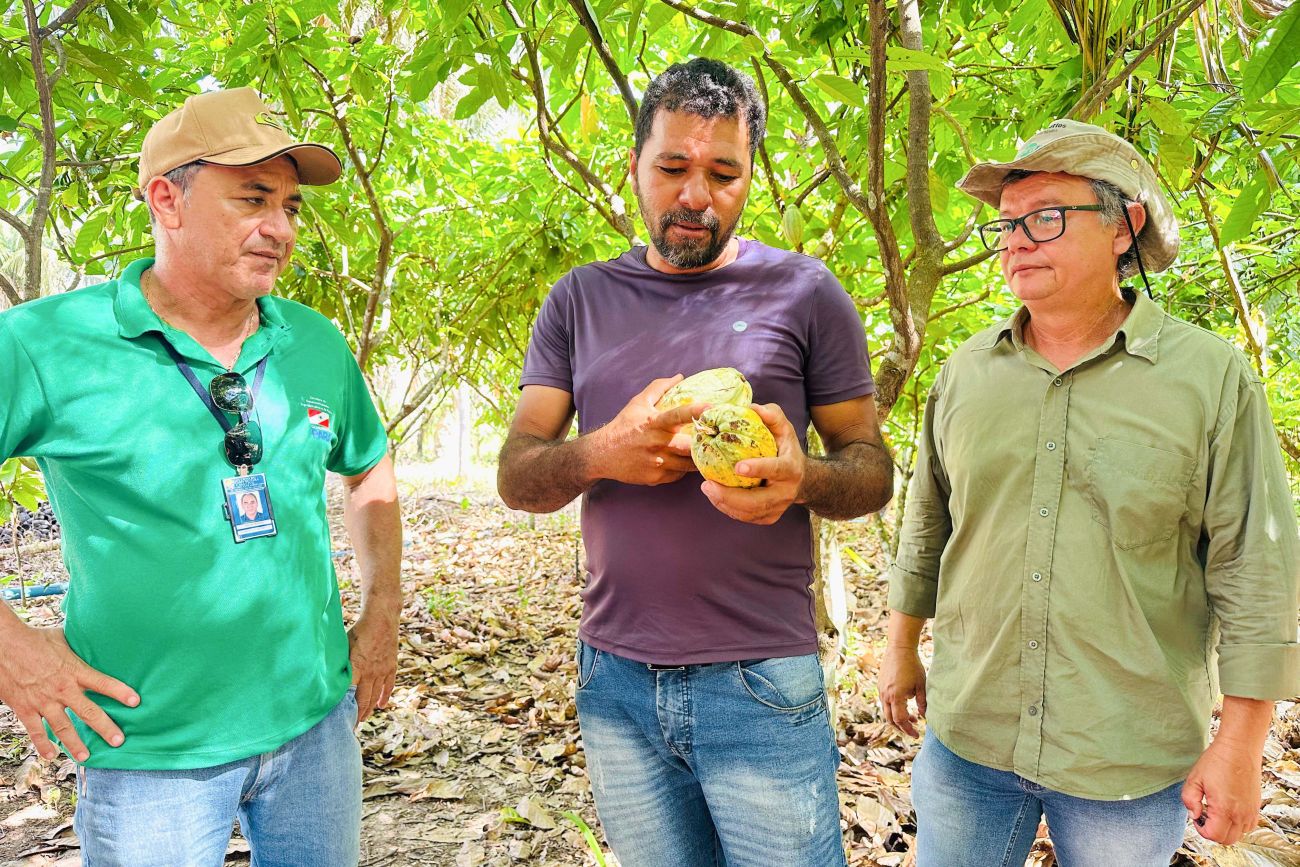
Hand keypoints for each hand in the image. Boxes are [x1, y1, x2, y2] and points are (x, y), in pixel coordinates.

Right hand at [0, 624, 138, 761]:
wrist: (4, 645)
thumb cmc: (35, 639)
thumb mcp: (63, 639)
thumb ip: (79, 645)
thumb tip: (94, 635)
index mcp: (74, 670)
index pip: (103, 683)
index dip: (120, 692)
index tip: (135, 702)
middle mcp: (62, 689)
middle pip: (88, 712)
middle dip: (105, 727)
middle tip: (119, 741)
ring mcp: (43, 701)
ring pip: (63, 727)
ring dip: (75, 743)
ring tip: (86, 757)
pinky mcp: (25, 708)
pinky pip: (35, 730)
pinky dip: (43, 744)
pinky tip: (51, 755)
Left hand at [347, 612, 397, 724]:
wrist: (382, 618)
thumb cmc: (358, 629)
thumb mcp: (344, 645)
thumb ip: (338, 662)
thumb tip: (325, 675)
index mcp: (356, 667)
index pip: (349, 695)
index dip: (344, 709)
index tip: (337, 721)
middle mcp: (371, 672)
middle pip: (363, 700)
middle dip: (356, 715)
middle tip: (349, 727)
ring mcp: (382, 670)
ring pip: (375, 696)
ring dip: (369, 709)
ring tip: (362, 719)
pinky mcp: (391, 667)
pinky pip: (388, 686)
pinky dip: (384, 697)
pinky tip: (381, 705)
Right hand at [587, 376, 704, 486]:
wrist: (602, 453)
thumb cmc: (624, 426)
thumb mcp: (638, 403)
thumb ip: (659, 388)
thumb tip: (680, 377)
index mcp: (655, 423)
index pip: (678, 415)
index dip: (696, 411)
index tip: (712, 408)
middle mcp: (657, 443)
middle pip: (690, 446)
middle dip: (703, 444)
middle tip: (712, 440)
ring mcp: (657, 462)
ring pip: (688, 464)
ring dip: (696, 459)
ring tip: (702, 453)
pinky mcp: (655, 477)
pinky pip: (678, 475)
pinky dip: (682, 469)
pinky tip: (681, 462)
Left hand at [699, 403, 804, 524]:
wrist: (802, 479)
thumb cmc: (786, 448)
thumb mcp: (783, 428)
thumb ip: (771, 415)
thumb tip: (751, 407)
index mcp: (791, 469)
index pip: (776, 470)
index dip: (759, 469)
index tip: (738, 467)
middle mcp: (786, 492)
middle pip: (759, 501)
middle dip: (731, 496)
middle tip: (708, 485)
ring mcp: (778, 507)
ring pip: (750, 513)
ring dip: (725, 503)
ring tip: (707, 489)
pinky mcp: (769, 517)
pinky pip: (746, 517)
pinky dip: (728, 509)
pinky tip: (715, 496)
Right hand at [878, 647, 926, 736]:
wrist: (899, 649)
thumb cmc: (912, 666)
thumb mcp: (921, 685)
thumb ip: (923, 702)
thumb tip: (925, 716)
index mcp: (896, 697)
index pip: (900, 720)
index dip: (908, 729)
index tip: (916, 734)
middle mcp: (885, 695)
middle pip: (890, 719)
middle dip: (901, 727)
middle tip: (913, 729)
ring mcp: (881, 690)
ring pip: (886, 711)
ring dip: (897, 717)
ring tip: (912, 717)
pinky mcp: (880, 685)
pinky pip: (885, 702)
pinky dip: (893, 708)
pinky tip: (904, 703)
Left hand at [1183, 736, 1262, 844]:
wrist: (1239, 748)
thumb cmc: (1217, 761)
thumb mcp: (1194, 779)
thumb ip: (1189, 800)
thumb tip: (1194, 815)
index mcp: (1224, 808)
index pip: (1213, 835)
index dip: (1201, 830)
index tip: (1197, 816)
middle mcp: (1241, 813)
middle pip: (1227, 840)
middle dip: (1213, 832)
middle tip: (1205, 815)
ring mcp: (1251, 811)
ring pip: (1239, 834)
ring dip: (1226, 829)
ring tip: (1216, 811)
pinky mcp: (1256, 806)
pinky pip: (1248, 826)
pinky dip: (1238, 824)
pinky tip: (1228, 809)